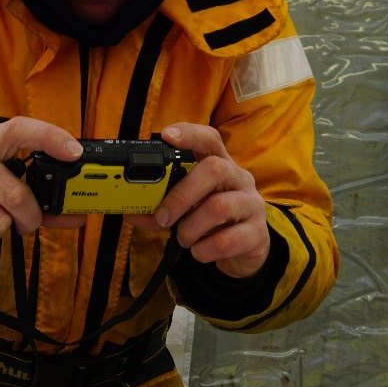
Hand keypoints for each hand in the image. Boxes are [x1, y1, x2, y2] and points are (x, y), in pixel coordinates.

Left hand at [133, 123, 269, 278]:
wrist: (245, 252)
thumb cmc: (212, 224)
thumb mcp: (186, 212)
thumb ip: (162, 210)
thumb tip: (131, 213)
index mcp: (221, 167)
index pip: (210, 139)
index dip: (189, 134)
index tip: (166, 135)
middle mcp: (240, 179)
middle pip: (214, 169)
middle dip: (181, 195)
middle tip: (163, 217)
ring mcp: (252, 205)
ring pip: (219, 207)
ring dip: (190, 228)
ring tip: (183, 238)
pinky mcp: (256, 233)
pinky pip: (226, 240)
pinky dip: (203, 249)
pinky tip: (199, 251)